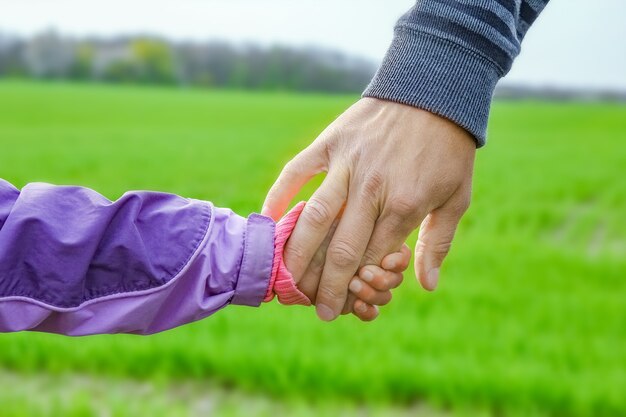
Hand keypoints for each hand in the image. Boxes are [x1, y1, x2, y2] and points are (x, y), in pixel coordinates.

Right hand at [263, 98, 475, 320]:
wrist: (434, 90)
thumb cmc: (448, 149)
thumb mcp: (457, 197)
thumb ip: (438, 243)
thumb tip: (426, 286)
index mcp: (405, 205)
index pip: (373, 259)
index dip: (355, 289)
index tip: (339, 308)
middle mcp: (372, 189)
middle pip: (341, 248)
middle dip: (325, 286)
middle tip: (313, 309)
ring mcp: (347, 164)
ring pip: (313, 217)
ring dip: (296, 253)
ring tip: (284, 279)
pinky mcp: (330, 142)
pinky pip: (296, 171)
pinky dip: (278, 194)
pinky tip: (266, 220)